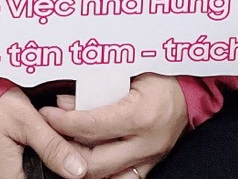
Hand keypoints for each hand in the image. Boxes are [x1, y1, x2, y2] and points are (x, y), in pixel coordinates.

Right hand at [0, 87, 88, 178]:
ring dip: (45, 162)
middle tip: (64, 143)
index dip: (61, 173)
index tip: (74, 161)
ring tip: (53, 140)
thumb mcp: (26, 120)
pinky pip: (22, 170)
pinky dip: (36, 158)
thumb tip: (78, 170)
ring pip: (32, 175)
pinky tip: (42, 142)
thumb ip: (52, 146)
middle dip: (55, 167)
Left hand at [40, 74, 187, 178]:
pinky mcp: (151, 165)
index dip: (63, 121)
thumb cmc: (160, 72)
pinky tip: (86, 156)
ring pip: (105, 174)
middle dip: (65, 147)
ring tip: (63, 142)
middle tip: (48, 131)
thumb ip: (97, 87)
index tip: (46, 113)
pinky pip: (120, 177)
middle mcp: (145, 143)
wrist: (191, 88)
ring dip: (79, 161)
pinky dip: (100, 169)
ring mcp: (150, 158)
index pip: (91, 127)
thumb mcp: (129, 70)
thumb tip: (65, 101)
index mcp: (140, 115)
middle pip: (94, 160)